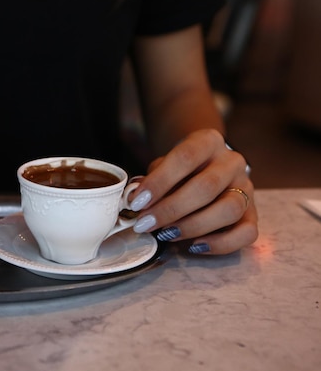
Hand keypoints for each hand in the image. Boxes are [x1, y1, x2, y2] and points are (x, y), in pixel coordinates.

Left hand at [128, 129, 257, 254]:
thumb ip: (151, 180)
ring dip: (193, 226)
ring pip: (229, 209)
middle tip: (145, 224)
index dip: (159, 182)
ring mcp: (247, 187)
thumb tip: (134, 198)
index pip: (185, 157)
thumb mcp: (162, 165)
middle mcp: (232, 162)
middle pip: (206, 186)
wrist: (206, 166)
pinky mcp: (254, 213)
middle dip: (171, 209)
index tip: (137, 203)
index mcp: (208, 141)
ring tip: (167, 234)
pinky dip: (220, 244)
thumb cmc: (179, 169)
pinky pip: (247, 233)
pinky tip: (194, 246)